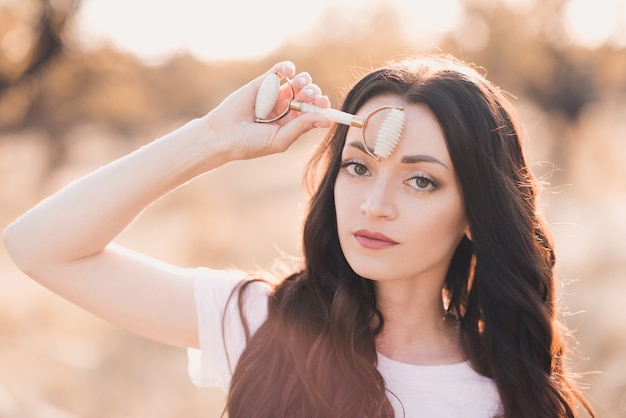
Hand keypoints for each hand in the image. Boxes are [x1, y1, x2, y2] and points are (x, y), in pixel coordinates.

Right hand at [203, 61, 330, 160]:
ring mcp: (273, 95)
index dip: (320, 106)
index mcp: (291, 124)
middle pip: (307, 96)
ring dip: (303, 81)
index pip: (312, 112)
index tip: (324, 103)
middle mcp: (284, 109)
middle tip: (309, 95)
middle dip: (312, 93)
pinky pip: (278, 71)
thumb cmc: (251, 144)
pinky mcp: (261, 84)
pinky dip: (287, 68)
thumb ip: (302, 127)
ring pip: (296, 83)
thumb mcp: (280, 139)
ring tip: (300, 85)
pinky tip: (290, 71)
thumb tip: (327, 120)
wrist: (223, 135)